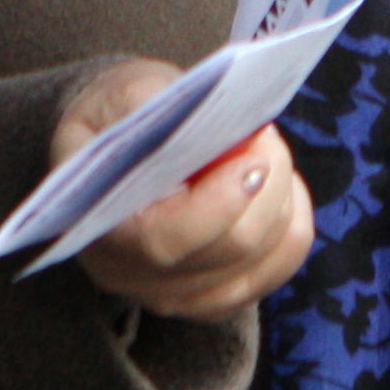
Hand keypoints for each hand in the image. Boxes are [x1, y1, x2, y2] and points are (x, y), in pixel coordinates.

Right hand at [50, 60, 313, 324]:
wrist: (119, 141)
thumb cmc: (121, 113)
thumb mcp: (126, 93)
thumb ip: (160, 109)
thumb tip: (216, 123)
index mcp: (98, 225)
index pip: (165, 240)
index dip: (219, 203)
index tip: (254, 155)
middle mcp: (130, 275)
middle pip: (230, 248)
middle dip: (266, 183)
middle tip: (263, 133)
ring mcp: (174, 295)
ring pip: (262, 259)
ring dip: (281, 198)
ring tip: (264, 152)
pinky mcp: (213, 296)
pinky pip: (276, 267)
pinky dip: (290, 223)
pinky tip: (278, 187)